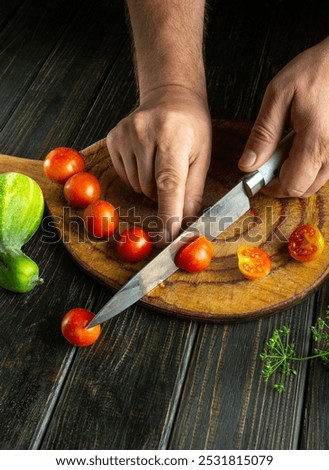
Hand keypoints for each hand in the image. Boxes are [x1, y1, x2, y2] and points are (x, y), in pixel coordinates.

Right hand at [107, 86, 211, 241]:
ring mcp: (125, 135)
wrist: (169, 96)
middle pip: (151, 190)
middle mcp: (145, 133)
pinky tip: (145, 158)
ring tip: (159, 162)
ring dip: (150, 185)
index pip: (169, 184)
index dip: (168, 214)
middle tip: (173, 172)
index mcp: (173, 137)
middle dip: (163, 194)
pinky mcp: (113, 139)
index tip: (168, 237)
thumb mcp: (201, 157)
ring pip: (137, 186)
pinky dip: (137, 175)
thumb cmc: (190, 127)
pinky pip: (125, 176)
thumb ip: (193, 192)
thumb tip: (185, 224)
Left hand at [238, 37, 328, 197]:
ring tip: (291, 143)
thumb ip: (263, 133)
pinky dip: (312, 163)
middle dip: (284, 180)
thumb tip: (248, 165)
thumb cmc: (316, 70)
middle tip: (273, 157)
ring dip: (299, 172)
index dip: (271, 186)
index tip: (260, 175)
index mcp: (316, 142)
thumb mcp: (279, 95)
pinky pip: (327, 168)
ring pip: (316, 181)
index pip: (291, 186)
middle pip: (304, 189)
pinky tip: (306, 142)